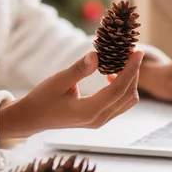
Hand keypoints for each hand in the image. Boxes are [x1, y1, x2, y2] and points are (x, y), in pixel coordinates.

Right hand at [0, 50, 144, 139]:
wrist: (33, 117)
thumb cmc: (43, 98)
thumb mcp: (58, 81)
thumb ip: (79, 69)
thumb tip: (96, 55)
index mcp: (89, 111)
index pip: (118, 89)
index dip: (131, 69)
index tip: (137, 52)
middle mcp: (99, 119)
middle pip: (128, 95)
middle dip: (133, 72)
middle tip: (130, 51)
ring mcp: (100, 121)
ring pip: (127, 100)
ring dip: (129, 80)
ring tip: (121, 61)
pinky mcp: (99, 118)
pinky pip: (120, 103)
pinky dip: (122, 87)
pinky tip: (111, 75)